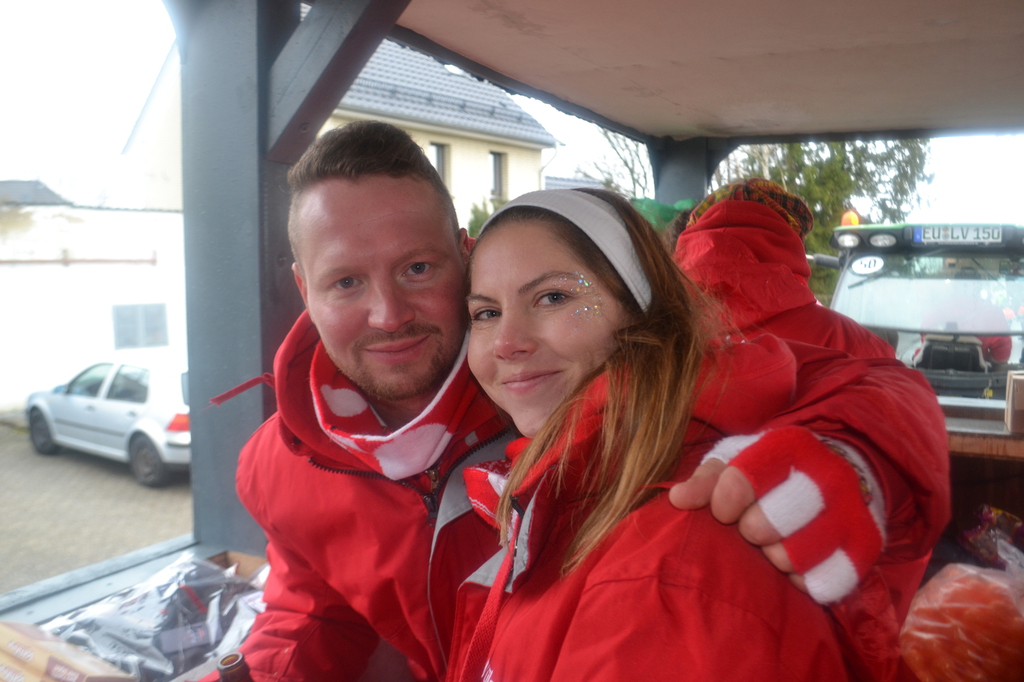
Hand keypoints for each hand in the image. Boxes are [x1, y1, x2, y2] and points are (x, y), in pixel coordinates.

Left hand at [669, 428, 883, 603]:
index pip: (742, 480)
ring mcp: (854, 511)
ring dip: (773, 558)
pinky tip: (797, 565)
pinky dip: (803, 580)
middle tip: (752, 528)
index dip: (723, 502)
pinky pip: (825, 583)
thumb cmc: (773, 471)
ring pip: (794, 558)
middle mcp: (829, 473)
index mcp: (791, 444)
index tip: (723, 509)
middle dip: (749, 532)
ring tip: (774, 546)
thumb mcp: (735, 461)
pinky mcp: (868, 548)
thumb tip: (679, 499)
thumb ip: (706, 480)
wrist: (836, 475)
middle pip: (765, 525)